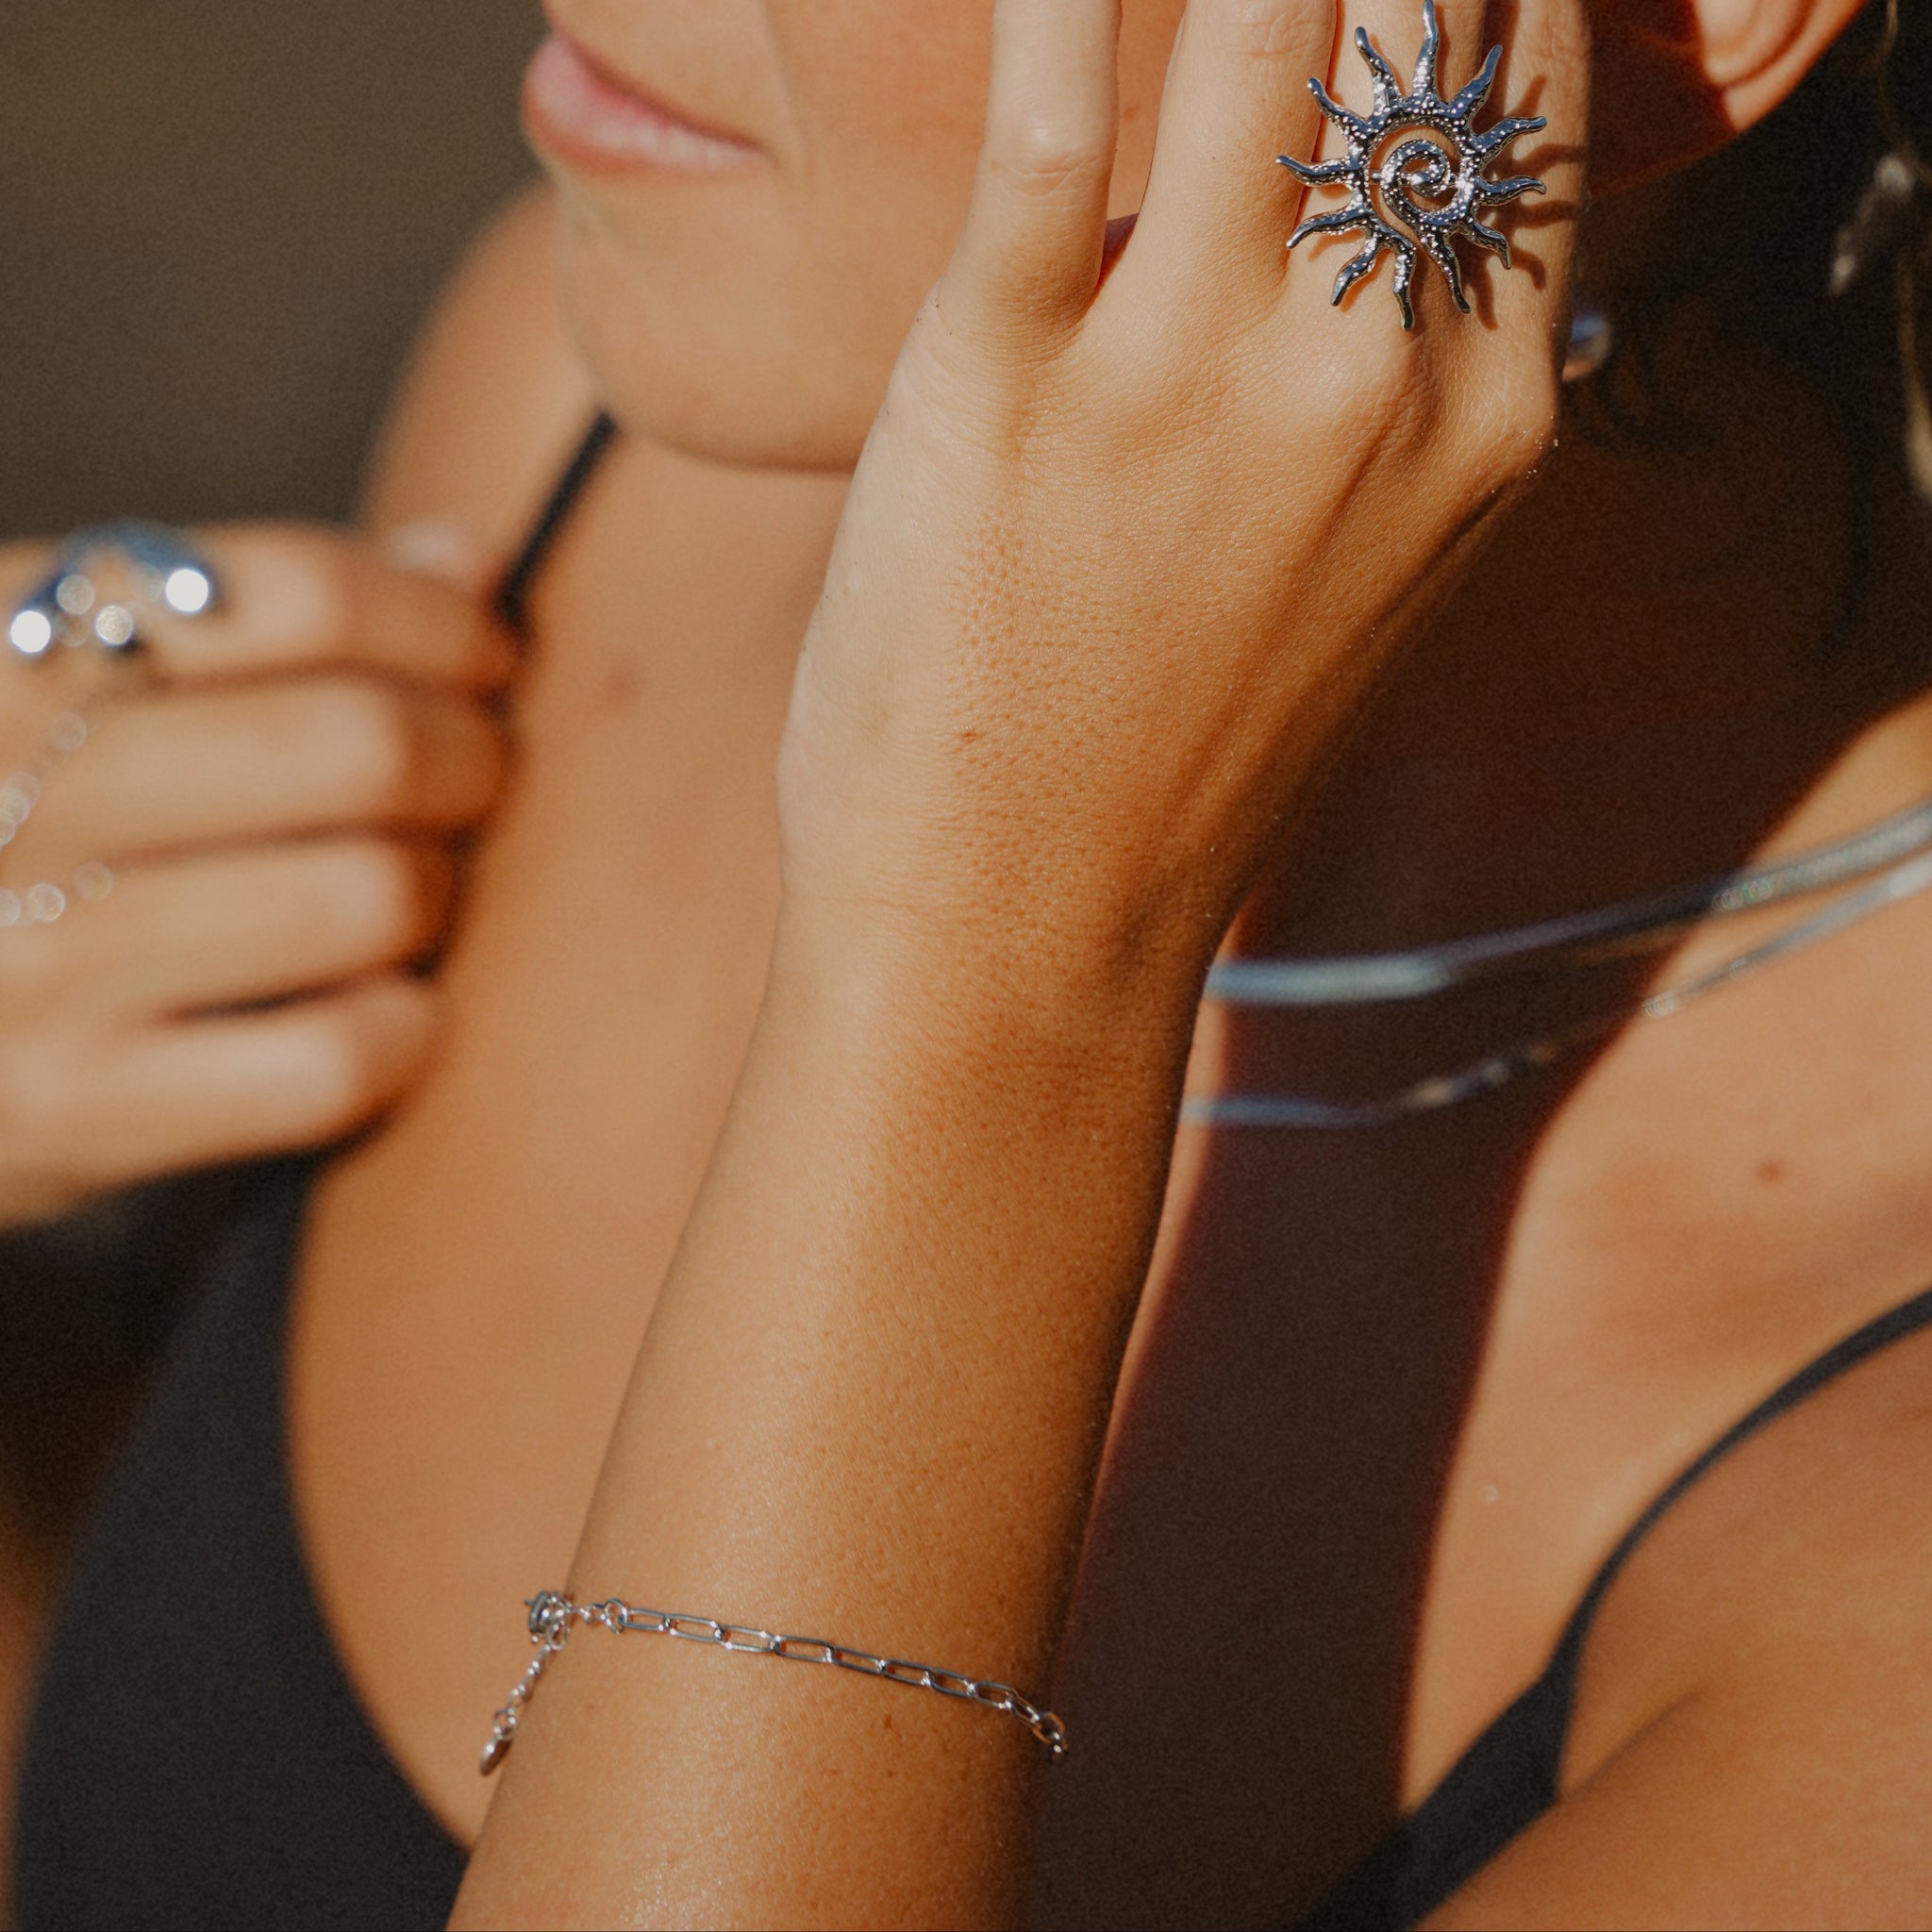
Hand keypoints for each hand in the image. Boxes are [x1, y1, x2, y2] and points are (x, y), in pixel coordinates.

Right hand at [0, 522, 511, 1227]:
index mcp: (7, 645)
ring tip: (412, 894)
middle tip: (475, 783)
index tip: (485, 660)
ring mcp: (25, 961)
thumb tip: (470, 561)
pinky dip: (401, 1031)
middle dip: (472, 759)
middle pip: (361, 744)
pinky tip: (376, 1011)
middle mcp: (3, 790)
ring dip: (438, 896)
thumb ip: (265, 617)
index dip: (440, 626)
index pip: (301, 594)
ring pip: (368, 897)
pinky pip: (334, 1059)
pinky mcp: (69, 1112)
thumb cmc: (14, 831)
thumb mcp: (79, 690)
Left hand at [782, 0, 1584, 996]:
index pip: (1535, 88)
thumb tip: (1358, 206)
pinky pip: (1053, 102)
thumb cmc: (1161, 760)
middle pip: (1431, 14)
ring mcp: (1197, 377)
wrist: (1018, 935)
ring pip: (1269, 18)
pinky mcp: (1012, 379)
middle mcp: (1373, 378)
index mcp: (1480, 422)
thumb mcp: (1346, 573)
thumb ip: (1386, 382)